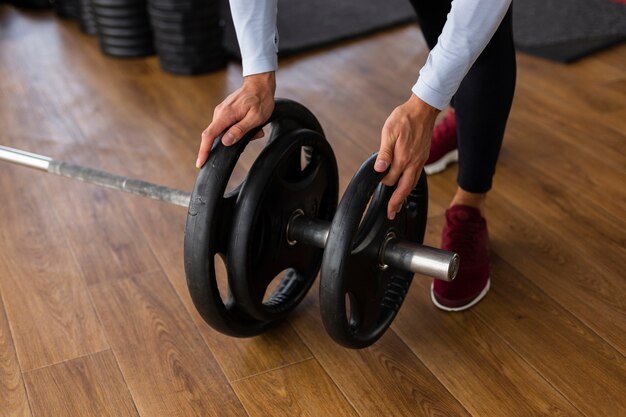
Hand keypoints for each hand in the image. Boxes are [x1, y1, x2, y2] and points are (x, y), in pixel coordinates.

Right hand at [196, 72, 275, 167]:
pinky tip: (252, 125)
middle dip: (233, 142)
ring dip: (239, 135)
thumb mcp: (255, 118)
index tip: (200, 162)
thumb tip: (226, 141)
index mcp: (225, 115)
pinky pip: (228, 126)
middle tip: (254, 134)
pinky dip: (239, 130)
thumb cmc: (260, 99)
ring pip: (225, 132)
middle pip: (218, 136)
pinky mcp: (225, 113)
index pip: (209, 136)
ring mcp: (221, 112)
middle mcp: (219, 113)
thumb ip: (240, 130)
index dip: (204, 151)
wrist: (260, 84)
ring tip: (256, 128)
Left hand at [375, 94, 439, 218]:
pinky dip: (410, 185)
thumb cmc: (404, 118)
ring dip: (404, 196)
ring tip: (398, 205)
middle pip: (405, 189)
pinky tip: (406, 186)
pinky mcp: (423, 157)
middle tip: (391, 214)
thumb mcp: (389, 132)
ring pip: (412, 184)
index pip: (390, 179)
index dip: (382, 182)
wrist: (423, 109)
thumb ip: (384, 153)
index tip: (377, 184)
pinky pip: (416, 176)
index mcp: (403, 158)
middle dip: (396, 203)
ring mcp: (420, 161)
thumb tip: (380, 169)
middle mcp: (413, 163)